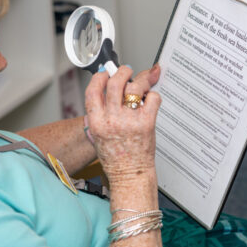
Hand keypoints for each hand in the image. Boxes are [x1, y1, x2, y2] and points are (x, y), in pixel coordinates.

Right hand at [84, 64, 161, 186]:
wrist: (129, 175)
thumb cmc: (115, 157)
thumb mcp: (100, 134)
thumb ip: (103, 112)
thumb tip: (111, 88)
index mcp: (97, 122)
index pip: (93, 90)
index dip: (100, 77)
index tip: (105, 73)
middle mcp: (112, 120)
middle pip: (115, 83)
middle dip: (122, 71)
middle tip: (126, 71)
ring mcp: (130, 121)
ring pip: (135, 87)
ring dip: (140, 79)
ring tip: (141, 83)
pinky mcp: (147, 123)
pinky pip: (152, 98)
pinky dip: (153, 95)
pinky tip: (150, 100)